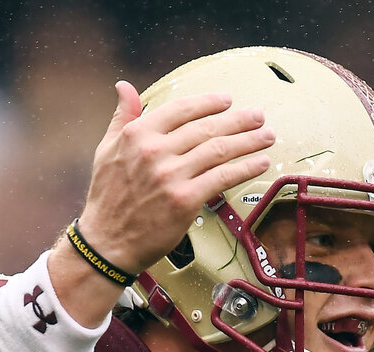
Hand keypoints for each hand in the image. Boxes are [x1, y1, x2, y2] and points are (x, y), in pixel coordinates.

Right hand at [72, 80, 274, 274]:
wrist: (107, 242)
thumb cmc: (108, 198)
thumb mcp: (106, 150)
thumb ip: (122, 118)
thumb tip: (124, 86)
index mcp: (137, 134)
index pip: (181, 109)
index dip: (208, 103)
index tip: (227, 100)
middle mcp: (154, 151)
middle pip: (206, 128)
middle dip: (238, 120)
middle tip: (258, 116)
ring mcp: (171, 175)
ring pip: (219, 150)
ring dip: (249, 141)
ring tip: (266, 136)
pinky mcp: (185, 199)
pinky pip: (223, 177)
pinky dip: (246, 168)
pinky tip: (260, 162)